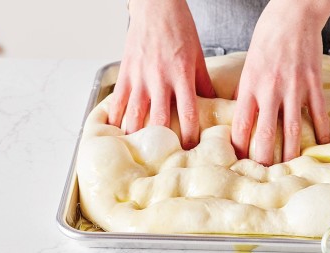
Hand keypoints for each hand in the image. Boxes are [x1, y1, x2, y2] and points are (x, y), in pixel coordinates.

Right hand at [108, 0, 214, 148]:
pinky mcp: (126, 73)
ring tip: (136, 153)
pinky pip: (117, 100)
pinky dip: (114, 118)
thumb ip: (204, 82)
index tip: (190, 150)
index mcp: (181, 75)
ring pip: (134, 114)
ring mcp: (140, 77)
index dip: (189, 135)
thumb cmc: (179, 27)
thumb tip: (215, 104)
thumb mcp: (198, 54)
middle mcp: (160, 79)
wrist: (156, 6)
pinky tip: (114, 133)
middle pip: (158, 119)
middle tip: (163, 160)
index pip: (187, 113)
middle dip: (161, 142)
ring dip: (135, 136)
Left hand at [232, 0, 329, 165]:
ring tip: (289, 170)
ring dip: (291, 153)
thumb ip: (244, 91)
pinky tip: (323, 145)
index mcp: (250, 86)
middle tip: (263, 175)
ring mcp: (294, 88)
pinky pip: (319, 112)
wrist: (293, 13)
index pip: (241, 124)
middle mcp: (270, 90)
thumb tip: (238, 113)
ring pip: (293, 129)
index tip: (237, 160)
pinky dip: (322, 131)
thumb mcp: (247, 64)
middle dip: (264, 158)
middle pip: (266, 133)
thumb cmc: (266, 37)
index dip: (238, 146)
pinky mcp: (313, 83)